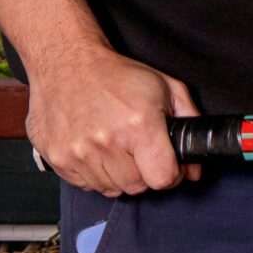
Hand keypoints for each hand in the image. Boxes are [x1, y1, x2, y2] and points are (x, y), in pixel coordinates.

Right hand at [26, 39, 199, 196]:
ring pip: (111, 189)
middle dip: (145, 172)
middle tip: (140, 150)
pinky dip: (96, 174)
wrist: (68, 63)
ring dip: (119, 174)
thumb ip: (190, 125)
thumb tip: (194, 170)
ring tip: (117, 146)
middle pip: (136, 186)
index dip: (171, 174)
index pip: (162, 178)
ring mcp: (79, 152)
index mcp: (139, 124)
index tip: (168, 164)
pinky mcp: (58, 158)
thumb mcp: (168, 88)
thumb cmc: (118, 75)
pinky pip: (86, 185)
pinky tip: (97, 149)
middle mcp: (107, 141)